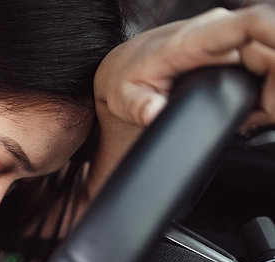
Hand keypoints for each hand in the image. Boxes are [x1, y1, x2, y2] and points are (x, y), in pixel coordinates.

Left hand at [96, 4, 274, 129]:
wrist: (122, 67)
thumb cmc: (125, 80)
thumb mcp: (125, 98)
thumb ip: (140, 107)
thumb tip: (153, 112)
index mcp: (192, 39)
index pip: (249, 25)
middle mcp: (214, 27)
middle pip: (267, 47)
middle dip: (272, 84)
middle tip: (257, 117)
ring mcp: (223, 30)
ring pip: (267, 52)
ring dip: (269, 83)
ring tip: (251, 113)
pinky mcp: (228, 38)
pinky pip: (259, 52)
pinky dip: (262, 78)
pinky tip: (250, 101)